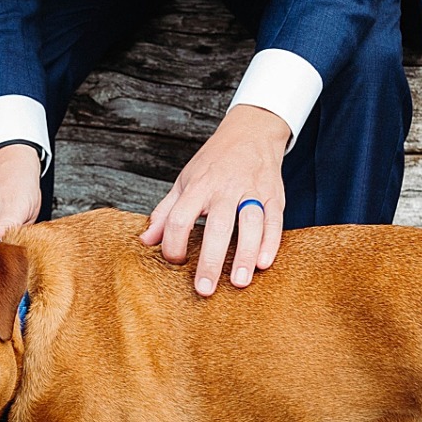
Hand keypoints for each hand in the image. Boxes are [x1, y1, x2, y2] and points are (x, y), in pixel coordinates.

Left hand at [140, 105, 288, 295]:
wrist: (250, 132)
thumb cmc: (214, 162)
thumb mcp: (184, 181)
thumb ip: (166, 211)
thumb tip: (145, 240)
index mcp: (198, 186)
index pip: (180, 217)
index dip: (173, 243)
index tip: (175, 262)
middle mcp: (226, 188)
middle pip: (218, 226)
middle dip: (211, 260)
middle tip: (205, 289)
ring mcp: (253, 191)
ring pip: (251, 224)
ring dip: (245, 254)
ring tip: (239, 282)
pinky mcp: (275, 195)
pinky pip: (275, 220)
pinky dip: (271, 242)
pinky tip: (264, 263)